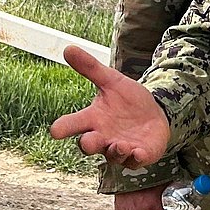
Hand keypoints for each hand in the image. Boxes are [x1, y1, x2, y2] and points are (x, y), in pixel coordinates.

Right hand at [49, 46, 169, 166]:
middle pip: (88, 145)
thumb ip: (90, 67)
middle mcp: (103, 137)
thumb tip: (68, 47)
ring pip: (112, 155)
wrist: (154, 112)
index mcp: (93, 119)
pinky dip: (135, 158)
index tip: (55, 131)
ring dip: (114, 151)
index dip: (63, 128)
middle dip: (88, 144)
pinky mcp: (138, 155)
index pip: (73, 124)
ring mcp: (120, 148)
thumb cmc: (127, 99)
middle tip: (87, 141)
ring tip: (120, 144)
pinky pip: (134, 161)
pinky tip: (138, 152)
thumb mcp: (111, 80)